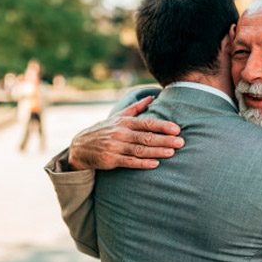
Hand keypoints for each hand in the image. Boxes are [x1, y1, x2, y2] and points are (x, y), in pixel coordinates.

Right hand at [68, 96, 184, 170]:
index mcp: (124, 122)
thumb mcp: (118, 117)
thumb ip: (136, 108)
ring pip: (140, 150)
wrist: (80, 146)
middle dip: (164, 139)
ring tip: (172, 153)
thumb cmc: (105, 130)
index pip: (146, 123)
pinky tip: (155, 164)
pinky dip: (142, 163)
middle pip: (146, 137)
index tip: (176, 129)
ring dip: (157, 151)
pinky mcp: (111, 160)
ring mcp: (115, 147)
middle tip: (181, 142)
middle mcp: (120, 133)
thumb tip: (152, 97)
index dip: (162, 126)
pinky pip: (129, 162)